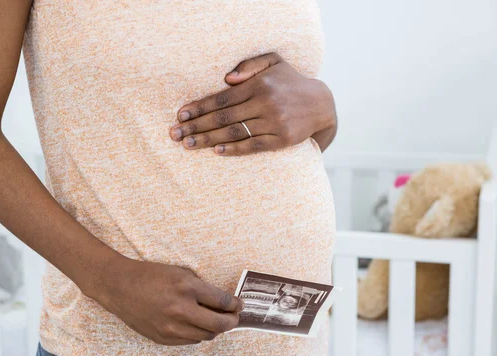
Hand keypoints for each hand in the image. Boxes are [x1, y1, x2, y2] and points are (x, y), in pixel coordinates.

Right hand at [85, 255, 244, 345]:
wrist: (120, 287)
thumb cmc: (150, 275)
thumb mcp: (179, 272)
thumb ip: (200, 287)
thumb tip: (222, 301)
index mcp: (186, 287)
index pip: (222, 302)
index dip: (235, 305)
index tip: (239, 304)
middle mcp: (180, 309)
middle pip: (219, 324)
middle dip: (232, 321)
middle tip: (234, 316)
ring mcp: (171, 326)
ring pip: (206, 336)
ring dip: (215, 329)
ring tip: (216, 321)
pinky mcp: (163, 338)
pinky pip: (190, 340)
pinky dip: (198, 333)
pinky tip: (197, 324)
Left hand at [170, 52, 336, 154]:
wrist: (321, 105)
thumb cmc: (290, 82)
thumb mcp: (273, 63)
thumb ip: (250, 65)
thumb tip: (226, 78)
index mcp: (259, 85)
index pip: (221, 98)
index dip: (199, 107)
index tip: (180, 114)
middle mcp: (265, 103)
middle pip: (223, 118)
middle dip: (195, 126)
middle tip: (175, 134)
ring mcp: (274, 123)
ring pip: (234, 133)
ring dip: (208, 140)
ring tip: (188, 145)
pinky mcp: (281, 140)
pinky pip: (253, 146)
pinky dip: (233, 149)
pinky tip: (216, 151)